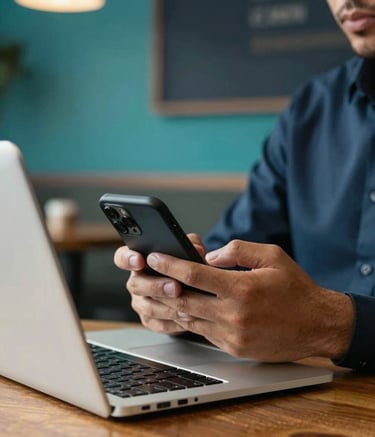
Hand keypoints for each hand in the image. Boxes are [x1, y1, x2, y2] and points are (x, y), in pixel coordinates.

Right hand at [113, 234, 206, 333]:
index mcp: (139, 260)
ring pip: (147, 307)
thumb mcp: (190, 249)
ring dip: (167, 307)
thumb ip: (192, 245)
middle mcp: (136, 281)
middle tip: (175, 287)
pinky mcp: (150, 320)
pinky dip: (173, 322)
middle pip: (135, 285)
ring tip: (186, 307)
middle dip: (156, 286)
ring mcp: (141, 302)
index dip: (128, 259)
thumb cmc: (186, 264)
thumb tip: (197, 250)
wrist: (195, 289)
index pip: (123, 257)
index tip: (140, 260)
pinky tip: (187, 318)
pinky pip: (158, 324)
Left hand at [144, 240, 354, 361]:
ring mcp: (232, 334)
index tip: (154, 257)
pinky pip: (203, 332)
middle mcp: (234, 314)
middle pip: (183, 300)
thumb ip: (238, 250)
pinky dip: (190, 319)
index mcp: (242, 288)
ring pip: (189, 319)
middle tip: (145, 276)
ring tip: (158, 291)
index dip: (170, 264)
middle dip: (160, 287)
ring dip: (171, 305)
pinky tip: (183, 309)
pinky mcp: (234, 347)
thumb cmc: (295, 288)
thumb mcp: (272, 257)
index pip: (194, 275)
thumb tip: (210, 256)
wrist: (317, 325)